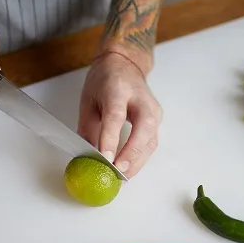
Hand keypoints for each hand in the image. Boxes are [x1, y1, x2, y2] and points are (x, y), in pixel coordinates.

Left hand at [78, 52, 162, 177]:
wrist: (125, 65)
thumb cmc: (104, 82)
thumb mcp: (88, 100)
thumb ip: (88, 128)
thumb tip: (86, 157)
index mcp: (118, 89)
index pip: (116, 115)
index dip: (111, 138)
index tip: (104, 158)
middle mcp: (140, 99)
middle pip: (143, 127)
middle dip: (131, 152)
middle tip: (118, 170)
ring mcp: (153, 110)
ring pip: (151, 139)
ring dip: (137, 161)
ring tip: (121, 177)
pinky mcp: (157, 120)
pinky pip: (151, 143)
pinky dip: (140, 159)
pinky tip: (129, 169)